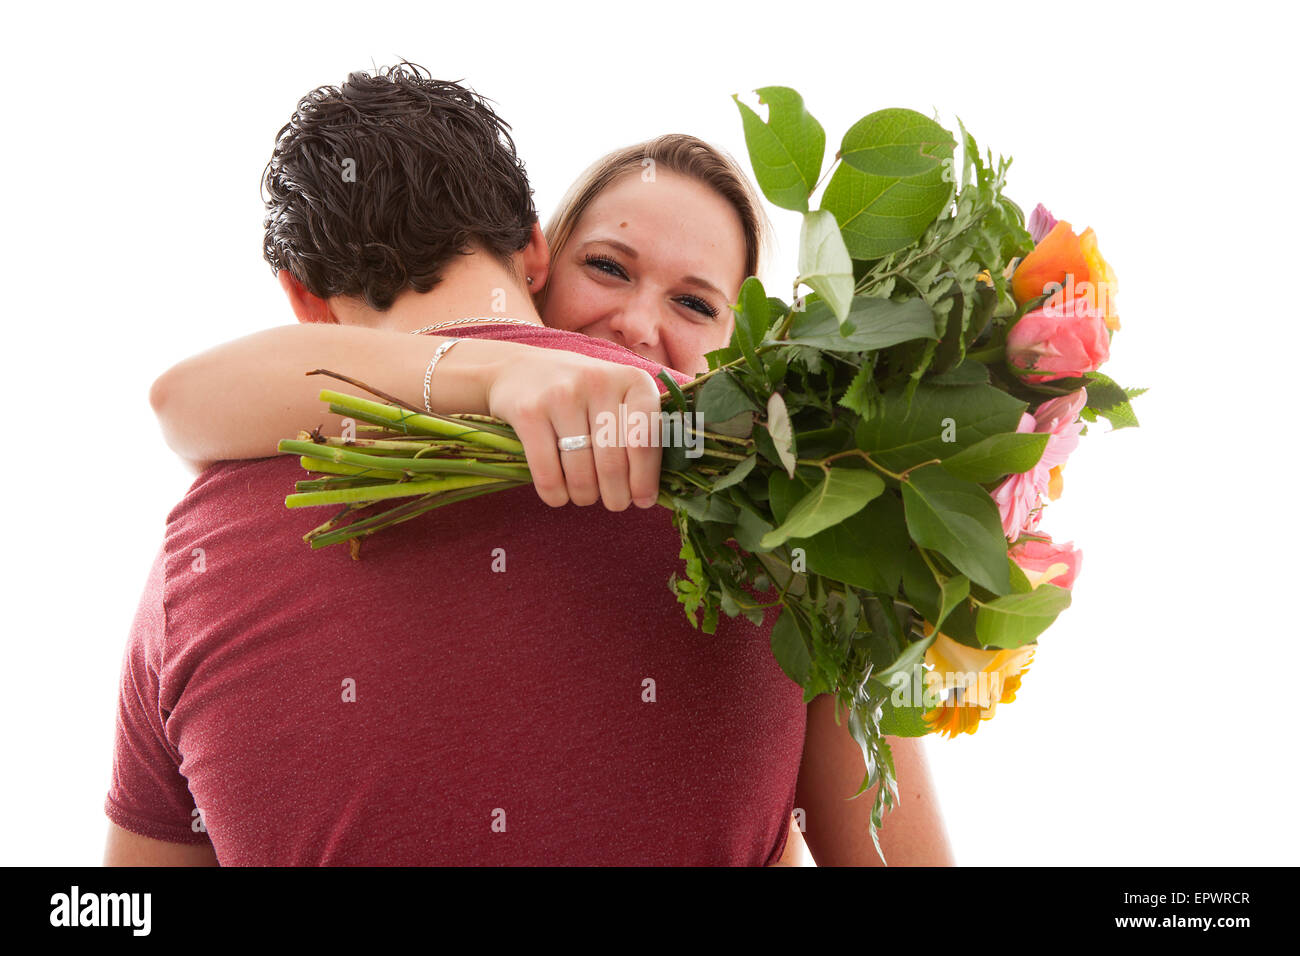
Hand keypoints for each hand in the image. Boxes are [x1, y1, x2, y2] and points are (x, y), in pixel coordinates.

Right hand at [483, 347, 663, 510]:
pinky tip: (559, 495)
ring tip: (585, 496)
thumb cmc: (583, 395)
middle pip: (613, 463)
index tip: (643, 500)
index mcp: (633, 381)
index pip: (646, 439)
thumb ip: (640, 433)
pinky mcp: (529, 412)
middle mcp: (599, 382)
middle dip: (616, 496)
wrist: (519, 369)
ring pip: (581, 473)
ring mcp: (561, 395)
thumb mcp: (618, 398)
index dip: (645, 478)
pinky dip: (555, 495)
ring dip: (585, 497)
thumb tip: (648, 494)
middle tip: (614, 504)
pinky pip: (548, 474)